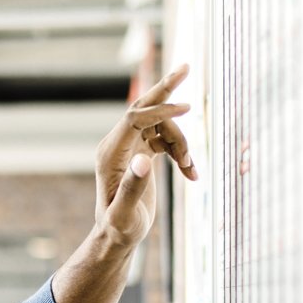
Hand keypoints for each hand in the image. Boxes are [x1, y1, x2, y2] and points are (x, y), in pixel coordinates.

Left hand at [92, 64, 195, 247]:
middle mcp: (117, 145)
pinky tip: (192, 173)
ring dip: (183, 143)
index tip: (189, 108)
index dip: (161, 110)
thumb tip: (145, 160)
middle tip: (187, 66)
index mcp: (110, 153)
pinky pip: (166, 140)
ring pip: (163, 127)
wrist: (117, 236)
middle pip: (143, 107)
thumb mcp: (124, 215)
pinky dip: (181, 152)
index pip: (135, 118)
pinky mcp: (141, 153)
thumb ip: (133, 188)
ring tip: (191, 169)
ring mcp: (129, 147)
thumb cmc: (119, 229)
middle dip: (166, 89)